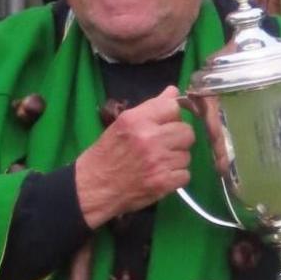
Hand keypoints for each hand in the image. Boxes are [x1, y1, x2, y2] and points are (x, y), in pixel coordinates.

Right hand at [74, 85, 193, 228]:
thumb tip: (173, 92)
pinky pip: (185, 174)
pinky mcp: (164, 182)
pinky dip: (175, 177)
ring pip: (187, 154)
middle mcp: (150, 138)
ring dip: (176, 159)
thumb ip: (150, 108)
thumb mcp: (121, 124)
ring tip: (158, 162)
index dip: (171, 116)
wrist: (93, 188)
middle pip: (186, 131)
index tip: (164, 124)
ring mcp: (159, 161)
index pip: (173, 107)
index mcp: (136, 120)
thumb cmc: (105, 154)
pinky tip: (160, 176)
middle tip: (163, 145)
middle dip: (177, 138)